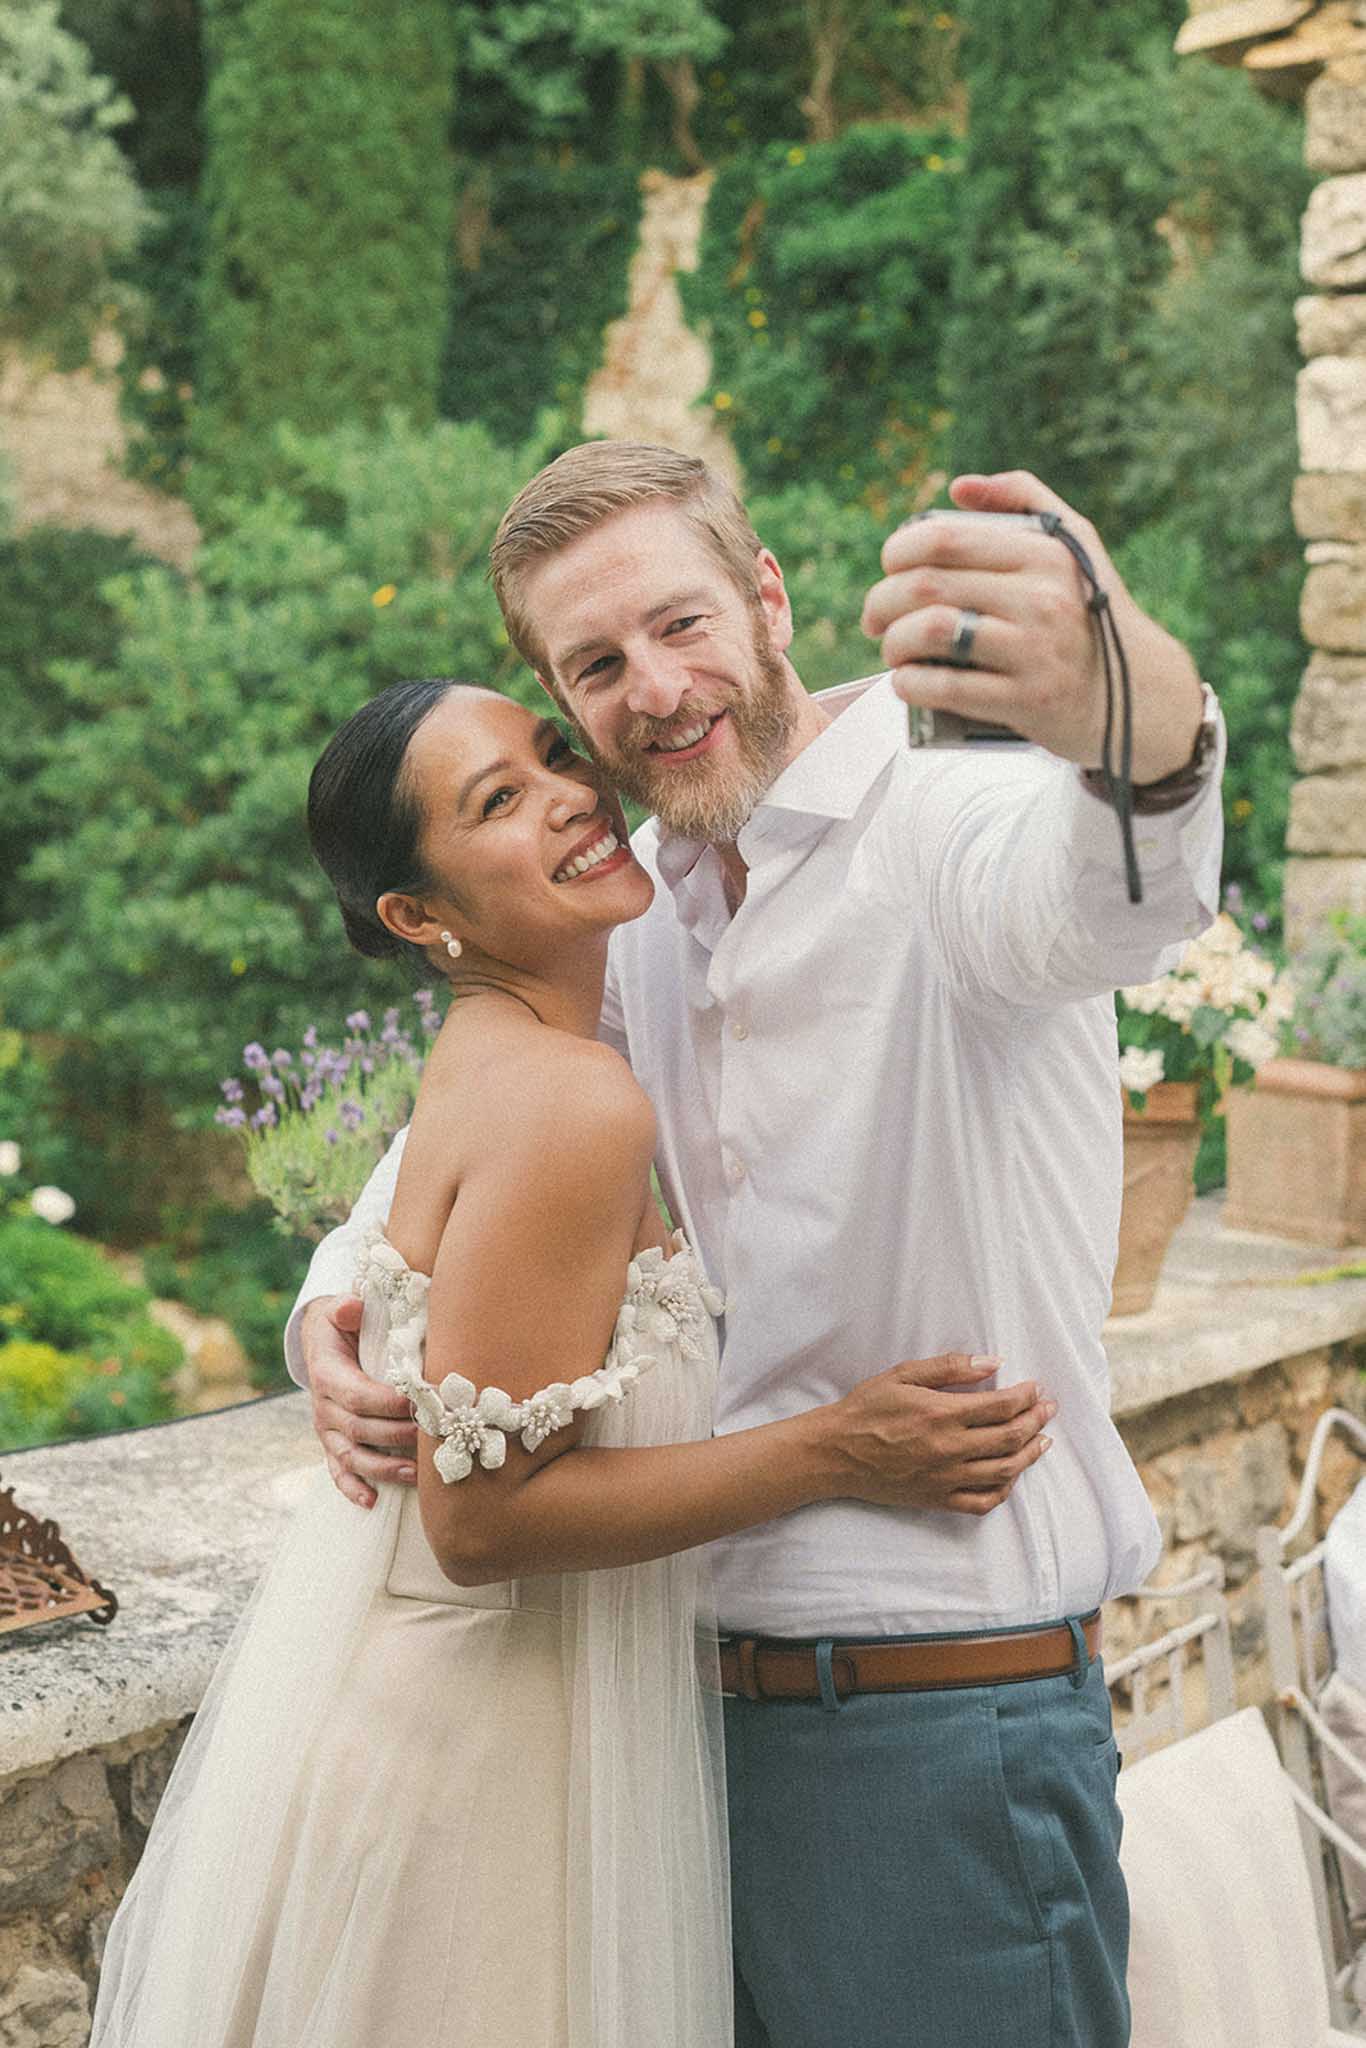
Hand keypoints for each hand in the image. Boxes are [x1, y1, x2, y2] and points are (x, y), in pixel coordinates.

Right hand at [302, 1294, 418, 1509]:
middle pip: (359, 1429)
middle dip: (397, 1436)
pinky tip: (371, 1502)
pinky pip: (337, 1471)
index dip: (387, 1403)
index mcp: (327, 1375)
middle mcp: (323, 1407)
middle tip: (432, 1437)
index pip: (357, 1395)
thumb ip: (347, 1308)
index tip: (418, 1404)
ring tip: (415, 1476)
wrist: (322, 1341)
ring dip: (383, 1469)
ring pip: (351, 1456)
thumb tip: (352, 1306)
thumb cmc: (343, 1325)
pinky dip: (351, 1488)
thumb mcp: (341, 1310)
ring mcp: (326, 1430)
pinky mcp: (331, 1444)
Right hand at [823, 1352, 1055, 1515]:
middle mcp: (949, 1448)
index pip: (1002, 1406)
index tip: (1036, 1388)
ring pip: (1004, 1471)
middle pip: (1010, 1437)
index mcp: (942, 1414)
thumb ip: (949, 1368)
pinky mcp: (938, 1499)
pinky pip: (982, 1501)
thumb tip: (992, 1362)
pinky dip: (1003, 1490)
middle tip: (1048, 1409)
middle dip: (1036, 1421)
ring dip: (1030, 1454)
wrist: (835, 1452)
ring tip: (1042, 1441)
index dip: (1026, 1396)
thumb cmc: (866, 1409)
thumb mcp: (903, 1375)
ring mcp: (945, 1477)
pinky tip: (1011, 1476)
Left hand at [861, 471, 1204, 784]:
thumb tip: (958, 486)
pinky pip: (947, 688)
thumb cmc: (1089, 613)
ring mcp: (1035, 651)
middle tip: (875, 619)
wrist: (1135, 696)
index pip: (945, 538)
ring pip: (932, 631)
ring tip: (891, 650)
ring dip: (893, 643)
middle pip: (927, 586)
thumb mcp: (1074, 544)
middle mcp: (1041, 597)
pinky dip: (910, 685)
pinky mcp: (1027, 701)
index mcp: (1043, 554)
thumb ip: (1022, 499)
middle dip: (882, 602)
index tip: (889, 569)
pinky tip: (905, 683)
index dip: (898, 551)